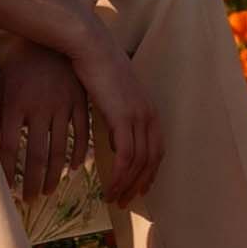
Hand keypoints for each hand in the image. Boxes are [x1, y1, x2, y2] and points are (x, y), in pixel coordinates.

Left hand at [0, 41, 92, 202]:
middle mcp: (40, 108)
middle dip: (33, 182)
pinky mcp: (80, 102)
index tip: (6, 190)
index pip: (10, 147)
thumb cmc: (21, 64)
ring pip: (60, 149)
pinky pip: (82, 134)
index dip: (8, 171)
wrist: (50, 37)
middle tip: (30, 201)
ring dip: (54, 175)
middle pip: (37, 155)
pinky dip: (78, 154)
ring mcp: (62, 105)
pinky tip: (73, 169)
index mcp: (17, 104)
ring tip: (48, 191)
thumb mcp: (5, 86)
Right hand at [69, 21, 164, 206]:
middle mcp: (149, 114)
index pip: (156, 149)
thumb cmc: (94, 66)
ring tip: (114, 200)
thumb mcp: (111, 95)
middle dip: (140, 184)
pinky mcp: (123, 118)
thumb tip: (116, 134)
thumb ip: (118, 115)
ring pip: (139, 163)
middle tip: (127, 202)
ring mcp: (139, 116)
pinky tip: (108, 187)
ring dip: (127, 185)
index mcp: (148, 108)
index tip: (139, 189)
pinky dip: (118, 177)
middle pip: (152, 160)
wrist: (90, 45)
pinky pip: (126, 157)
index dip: (150, 172)